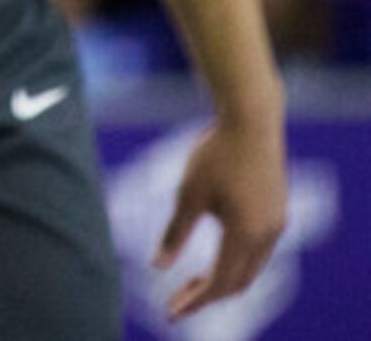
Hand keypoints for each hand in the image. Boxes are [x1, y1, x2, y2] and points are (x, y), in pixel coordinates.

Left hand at [154, 111, 287, 317]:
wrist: (252, 123)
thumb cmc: (215, 155)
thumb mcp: (188, 194)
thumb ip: (175, 233)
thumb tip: (157, 266)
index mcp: (244, 234)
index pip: (220, 283)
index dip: (195, 300)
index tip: (171, 311)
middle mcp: (267, 235)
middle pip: (239, 283)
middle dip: (208, 296)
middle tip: (177, 301)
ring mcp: (276, 225)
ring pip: (251, 269)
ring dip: (223, 281)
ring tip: (192, 284)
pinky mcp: (277, 214)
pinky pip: (258, 252)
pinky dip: (236, 264)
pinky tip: (214, 259)